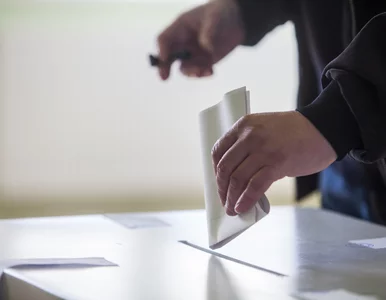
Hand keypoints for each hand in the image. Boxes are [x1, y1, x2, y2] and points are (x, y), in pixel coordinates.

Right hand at [156, 0, 244, 79]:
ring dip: (191, 72)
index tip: (165, 59)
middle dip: (165, 67)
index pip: (165, 39)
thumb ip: (209, 31)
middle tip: (164, 77)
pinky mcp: (202, 62)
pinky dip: (203, 73)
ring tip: (204, 71)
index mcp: (180, 28)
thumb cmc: (220, 13)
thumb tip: (206, 47)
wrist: (235, 21)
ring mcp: (192, 54)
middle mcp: (183, 43)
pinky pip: (198, 71)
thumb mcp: (215, 17)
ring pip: (184, 67)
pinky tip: (211, 71)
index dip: (162, 49)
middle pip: (168, 56)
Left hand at [212, 111, 336, 215]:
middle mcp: (250, 136)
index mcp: (243, 126)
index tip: (219, 183)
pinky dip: (246, 200)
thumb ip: (247, 145)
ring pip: (238, 178)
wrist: (323, 128)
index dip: (215, 171)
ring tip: (232, 209)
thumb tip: (235, 174)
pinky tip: (242, 208)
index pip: (218, 151)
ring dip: (231, 198)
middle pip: (225, 167)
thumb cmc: (294, 132)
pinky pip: (255, 186)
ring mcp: (263, 150)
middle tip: (224, 201)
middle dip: (222, 188)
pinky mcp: (277, 163)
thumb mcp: (263, 129)